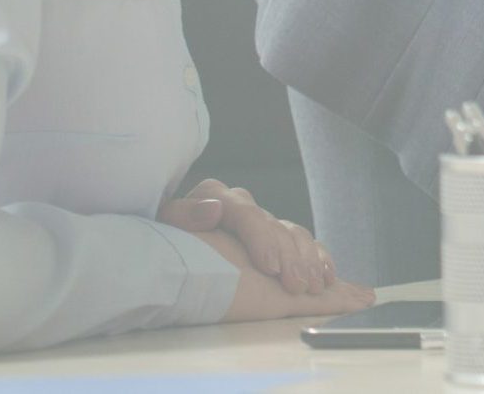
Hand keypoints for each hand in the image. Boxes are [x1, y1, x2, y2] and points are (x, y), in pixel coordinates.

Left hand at [158, 179, 332, 295]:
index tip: (270, 268)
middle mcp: (241, 205)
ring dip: (307, 262)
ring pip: (295, 234)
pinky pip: (305, 243)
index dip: (262, 239)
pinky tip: (325, 277)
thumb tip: (213, 210)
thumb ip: (184, 216)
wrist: (159, 253)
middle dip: (289, 258)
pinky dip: (318, 259)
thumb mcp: (163, 228)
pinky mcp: (275, 237)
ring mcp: (261, 220)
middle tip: (297, 286)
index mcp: (214, 196)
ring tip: (312, 286)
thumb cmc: (158, 243)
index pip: (246, 213)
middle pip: (274, 226)